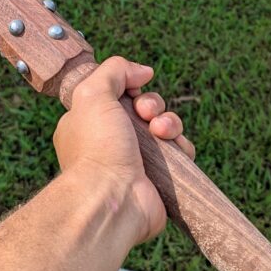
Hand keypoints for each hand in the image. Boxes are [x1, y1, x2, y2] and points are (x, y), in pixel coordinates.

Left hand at [53, 56, 194, 244]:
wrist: (113, 199)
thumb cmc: (96, 148)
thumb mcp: (92, 94)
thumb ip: (114, 71)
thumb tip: (143, 72)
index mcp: (90, 124)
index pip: (117, 96)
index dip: (131, 89)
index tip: (133, 92)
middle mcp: (112, 142)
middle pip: (144, 109)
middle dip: (152, 105)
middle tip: (146, 114)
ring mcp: (137, 161)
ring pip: (165, 128)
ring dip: (169, 122)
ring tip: (161, 131)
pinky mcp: (160, 178)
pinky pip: (180, 152)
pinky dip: (181, 145)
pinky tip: (174, 146)